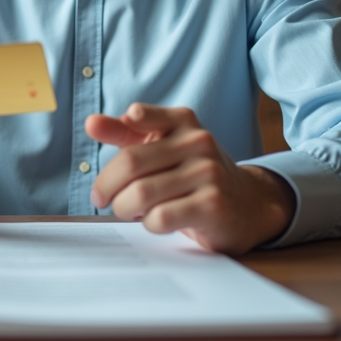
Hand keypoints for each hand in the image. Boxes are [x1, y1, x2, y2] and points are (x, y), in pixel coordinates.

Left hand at [85, 103, 295, 254]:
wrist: (249, 205)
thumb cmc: (195, 174)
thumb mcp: (165, 147)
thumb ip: (127, 135)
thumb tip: (91, 123)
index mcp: (183, 122)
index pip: (140, 116)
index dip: (116, 128)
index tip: (96, 138)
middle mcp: (198, 142)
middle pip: (131, 162)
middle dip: (107, 185)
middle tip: (101, 198)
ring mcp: (208, 173)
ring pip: (142, 194)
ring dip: (125, 208)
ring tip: (127, 211)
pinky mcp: (212, 206)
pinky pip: (161, 217)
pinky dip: (148, 224)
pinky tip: (155, 221)